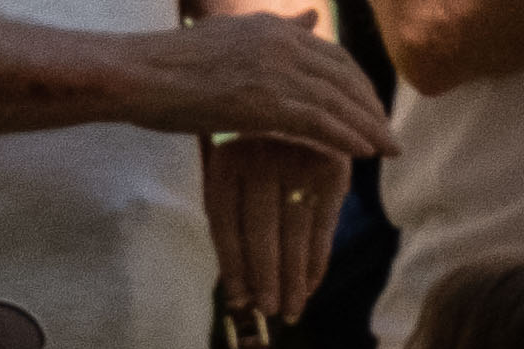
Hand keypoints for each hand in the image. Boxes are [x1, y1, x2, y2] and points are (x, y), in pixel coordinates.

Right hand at [138, 14, 393, 157]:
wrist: (135, 75)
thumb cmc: (165, 65)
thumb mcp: (228, 38)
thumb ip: (274, 31)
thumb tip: (310, 20)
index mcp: (273, 28)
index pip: (331, 55)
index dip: (355, 83)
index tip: (369, 106)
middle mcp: (283, 43)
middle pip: (344, 76)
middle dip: (371, 105)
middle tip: (388, 133)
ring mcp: (275, 71)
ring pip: (338, 100)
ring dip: (367, 126)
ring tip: (386, 149)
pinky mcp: (264, 102)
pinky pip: (319, 121)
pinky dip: (346, 137)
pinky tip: (362, 153)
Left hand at [198, 133, 345, 320]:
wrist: (295, 92)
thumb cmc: (254, 139)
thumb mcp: (230, 168)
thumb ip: (232, 216)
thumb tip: (238, 291)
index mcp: (227, 160)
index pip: (226, 226)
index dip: (233, 268)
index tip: (239, 302)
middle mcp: (262, 157)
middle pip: (260, 233)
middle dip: (265, 279)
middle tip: (270, 314)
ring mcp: (300, 159)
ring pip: (293, 232)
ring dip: (292, 278)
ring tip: (290, 311)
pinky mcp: (333, 165)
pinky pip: (324, 223)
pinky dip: (317, 257)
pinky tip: (311, 284)